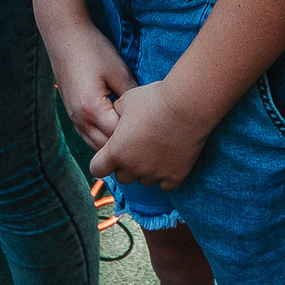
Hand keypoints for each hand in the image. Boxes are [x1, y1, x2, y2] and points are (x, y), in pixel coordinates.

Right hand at [46, 18, 137, 151]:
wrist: (65, 37)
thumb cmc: (94, 50)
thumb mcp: (119, 72)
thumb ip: (132, 98)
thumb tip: (147, 116)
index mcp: (91, 109)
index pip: (118, 138)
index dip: (136, 138)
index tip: (154, 133)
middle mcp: (79, 119)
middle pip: (106, 149)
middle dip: (126, 149)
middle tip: (149, 144)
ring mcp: (73, 119)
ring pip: (96, 146)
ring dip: (113, 147)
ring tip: (136, 143)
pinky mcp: (73, 115)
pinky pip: (89, 137)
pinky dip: (103, 139)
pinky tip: (119, 133)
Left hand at [88, 80, 216, 191]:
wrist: (187, 105)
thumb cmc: (154, 99)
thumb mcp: (126, 100)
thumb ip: (116, 114)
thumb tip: (116, 117)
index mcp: (116, 151)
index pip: (97, 169)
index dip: (102, 161)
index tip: (110, 153)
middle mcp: (133, 168)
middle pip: (122, 177)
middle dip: (126, 165)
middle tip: (137, 147)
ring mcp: (155, 174)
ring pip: (144, 180)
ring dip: (146, 170)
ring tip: (156, 149)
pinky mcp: (176, 176)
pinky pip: (166, 185)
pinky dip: (167, 176)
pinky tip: (170, 159)